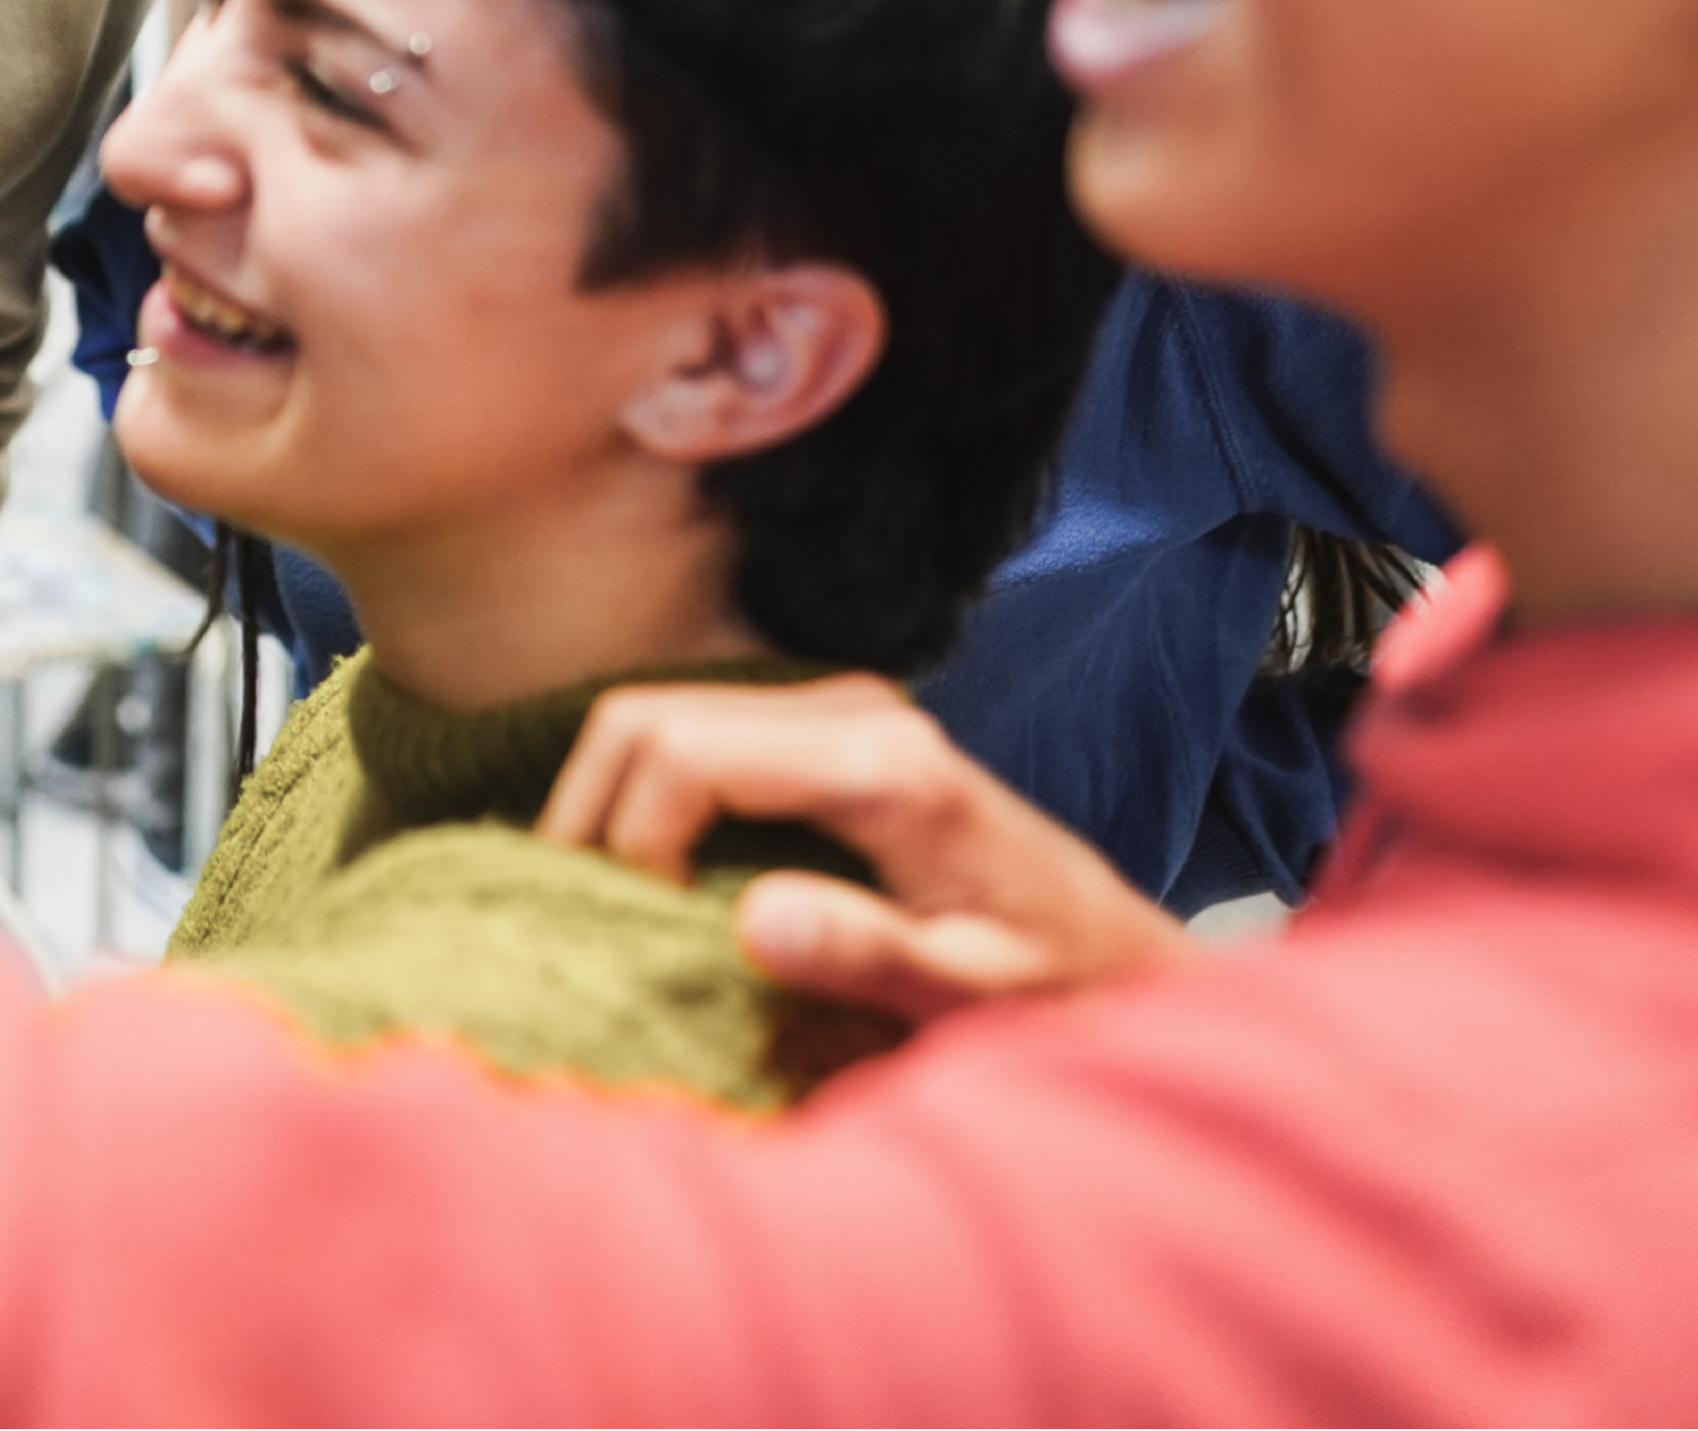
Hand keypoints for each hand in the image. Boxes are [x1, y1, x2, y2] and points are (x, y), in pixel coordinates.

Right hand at [538, 673, 1197, 1029]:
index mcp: (885, 766)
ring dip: (606, 800)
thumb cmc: (1050, 985)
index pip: (687, 754)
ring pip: (654, 714)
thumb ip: (867, 952)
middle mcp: (853, 710)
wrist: (1114, 951)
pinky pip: (691, 733)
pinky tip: (645, 869)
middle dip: (589, 812)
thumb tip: (750, 921)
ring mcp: (835, 707)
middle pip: (649, 717)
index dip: (632, 838)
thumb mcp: (969, 990)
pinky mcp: (824, 725)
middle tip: (582, 912)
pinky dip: (643, 792)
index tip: (648, 928)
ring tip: (605, 898)